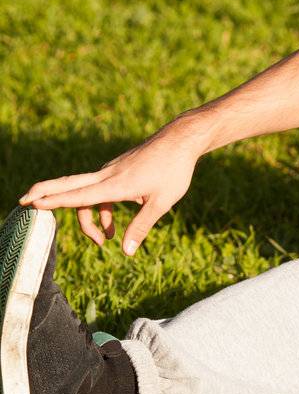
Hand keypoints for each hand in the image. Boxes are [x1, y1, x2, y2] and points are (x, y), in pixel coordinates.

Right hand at [19, 117, 206, 253]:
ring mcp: (110, 172)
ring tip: (103, 240)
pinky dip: (101, 210)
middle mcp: (107, 176)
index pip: (80, 195)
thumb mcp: (161, 203)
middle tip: (23, 201)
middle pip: (69, 184)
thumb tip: (125, 251)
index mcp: (116, 184)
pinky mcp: (117, 172)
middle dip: (46, 193)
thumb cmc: (173, 171)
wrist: (179, 142)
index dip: (56, 201)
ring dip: (88, 219)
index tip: (34, 203)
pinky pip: (99, 192)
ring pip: (85, 194)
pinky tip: (114, 228)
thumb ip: (141, 227)